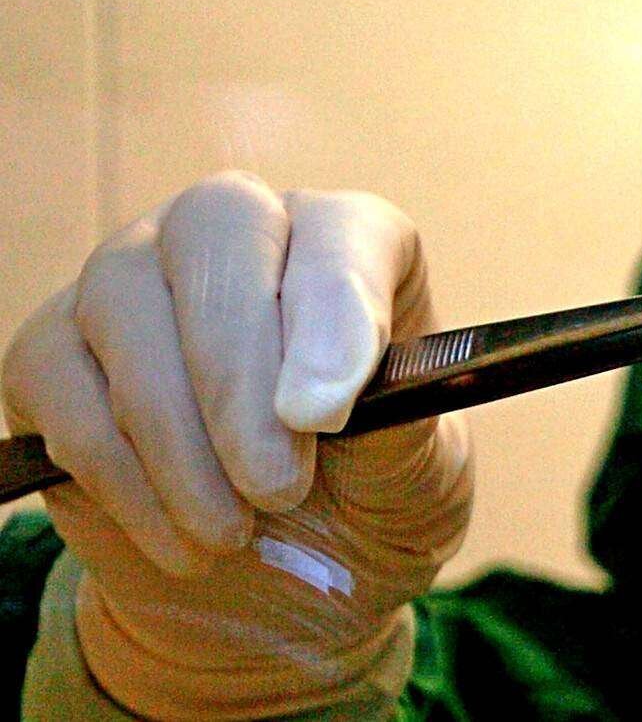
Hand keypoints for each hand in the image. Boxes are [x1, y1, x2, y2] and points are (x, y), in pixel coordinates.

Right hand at [1, 172, 472, 718]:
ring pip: (125, 310)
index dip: (333, 307)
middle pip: (214, 234)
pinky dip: (123, 481)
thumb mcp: (415, 475)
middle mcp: (234, 236)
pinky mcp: (54, 351)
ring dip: (181, 446)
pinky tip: (182, 542)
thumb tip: (314, 400)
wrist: (281, 582)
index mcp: (346, 246)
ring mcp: (130, 280)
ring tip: (234, 533)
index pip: (337, 231)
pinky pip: (60, 388)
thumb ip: (393, 423)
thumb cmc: (366, 501)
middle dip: (239, 375)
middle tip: (276, 488)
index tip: (325, 411)